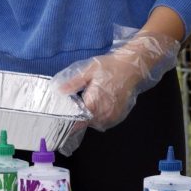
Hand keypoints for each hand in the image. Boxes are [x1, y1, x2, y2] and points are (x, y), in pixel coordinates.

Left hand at [52, 29, 180, 129]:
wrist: (131, 66)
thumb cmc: (109, 67)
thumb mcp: (88, 71)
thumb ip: (73, 83)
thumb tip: (59, 91)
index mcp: (93, 102)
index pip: (78, 121)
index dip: (69, 122)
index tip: (62, 121)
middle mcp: (104, 112)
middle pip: (86, 123)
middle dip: (79, 118)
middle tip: (74, 108)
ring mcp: (113, 115)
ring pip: (96, 123)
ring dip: (90, 118)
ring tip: (87, 106)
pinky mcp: (119, 114)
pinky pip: (106, 121)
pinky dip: (100, 117)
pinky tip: (98, 107)